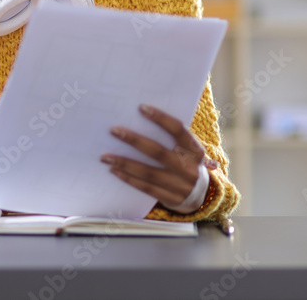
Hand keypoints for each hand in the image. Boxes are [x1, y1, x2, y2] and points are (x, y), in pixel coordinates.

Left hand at [100, 104, 217, 208]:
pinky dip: (128, 178)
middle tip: (114, 130)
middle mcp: (189, 168)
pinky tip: (114, 170)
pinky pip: (146, 187)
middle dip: (134, 140)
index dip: (161, 118)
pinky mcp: (171, 199)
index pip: (178, 130)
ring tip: (105, 156)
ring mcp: (180, 186)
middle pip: (158, 152)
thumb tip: (139, 117)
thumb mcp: (188, 150)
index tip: (141, 108)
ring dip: (124, 163)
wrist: (202, 195)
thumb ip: (172, 137)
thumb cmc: (187, 163)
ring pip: (148, 173)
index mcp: (195, 150)